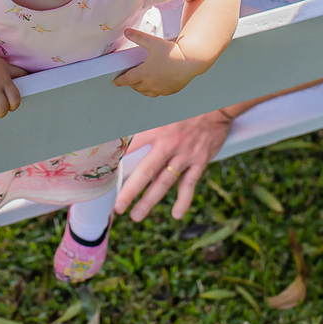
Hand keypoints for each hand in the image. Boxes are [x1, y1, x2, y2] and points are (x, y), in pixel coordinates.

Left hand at [113, 28, 204, 95]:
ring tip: (140, 84)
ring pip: (146, 92)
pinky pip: (157, 93)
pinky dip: (153, 90)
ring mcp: (161, 89)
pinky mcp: (170, 91)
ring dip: (141, 88)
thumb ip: (139, 37)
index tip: (115, 82)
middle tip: (129, 79)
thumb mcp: (154, 42)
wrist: (191, 61)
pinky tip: (154, 85)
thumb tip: (126, 31)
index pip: (128, 79)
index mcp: (145, 73)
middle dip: (131, 83)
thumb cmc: (173, 51)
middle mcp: (151, 83)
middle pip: (136, 87)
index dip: (120, 81)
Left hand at [114, 110, 233, 221]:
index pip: (132, 146)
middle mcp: (169, 144)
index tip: (106, 174)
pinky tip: (176, 214)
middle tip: (118, 207)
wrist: (216, 107)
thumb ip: (146, 122)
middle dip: (130, 191)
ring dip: (149, 201)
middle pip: (146, 172)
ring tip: (136, 216)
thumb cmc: (185, 108)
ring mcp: (185, 156)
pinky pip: (189, 184)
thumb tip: (125, 133)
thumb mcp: (163, 110)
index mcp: (157, 130)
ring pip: (164, 183)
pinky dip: (183, 201)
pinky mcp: (199, 162)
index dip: (118, 159)